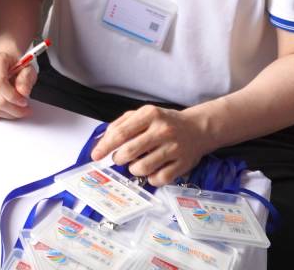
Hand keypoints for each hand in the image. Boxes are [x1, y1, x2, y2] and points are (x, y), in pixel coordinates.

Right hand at [0, 48, 36, 119]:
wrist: (6, 58)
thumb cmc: (15, 62)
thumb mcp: (27, 67)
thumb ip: (26, 78)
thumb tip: (23, 92)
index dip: (12, 96)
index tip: (24, 102)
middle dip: (14, 109)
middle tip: (25, 109)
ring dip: (7, 114)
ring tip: (17, 110)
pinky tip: (3, 111)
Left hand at [90, 105, 213, 186]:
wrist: (198, 128)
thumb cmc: (164, 122)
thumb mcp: (142, 114)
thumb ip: (120, 125)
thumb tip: (102, 142)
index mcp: (149, 114)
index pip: (120, 133)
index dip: (105, 146)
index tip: (95, 155)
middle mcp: (162, 130)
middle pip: (129, 151)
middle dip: (118, 158)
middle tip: (119, 158)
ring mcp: (174, 148)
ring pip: (142, 167)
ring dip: (133, 169)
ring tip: (136, 163)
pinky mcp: (183, 163)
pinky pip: (159, 179)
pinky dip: (151, 178)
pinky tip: (152, 171)